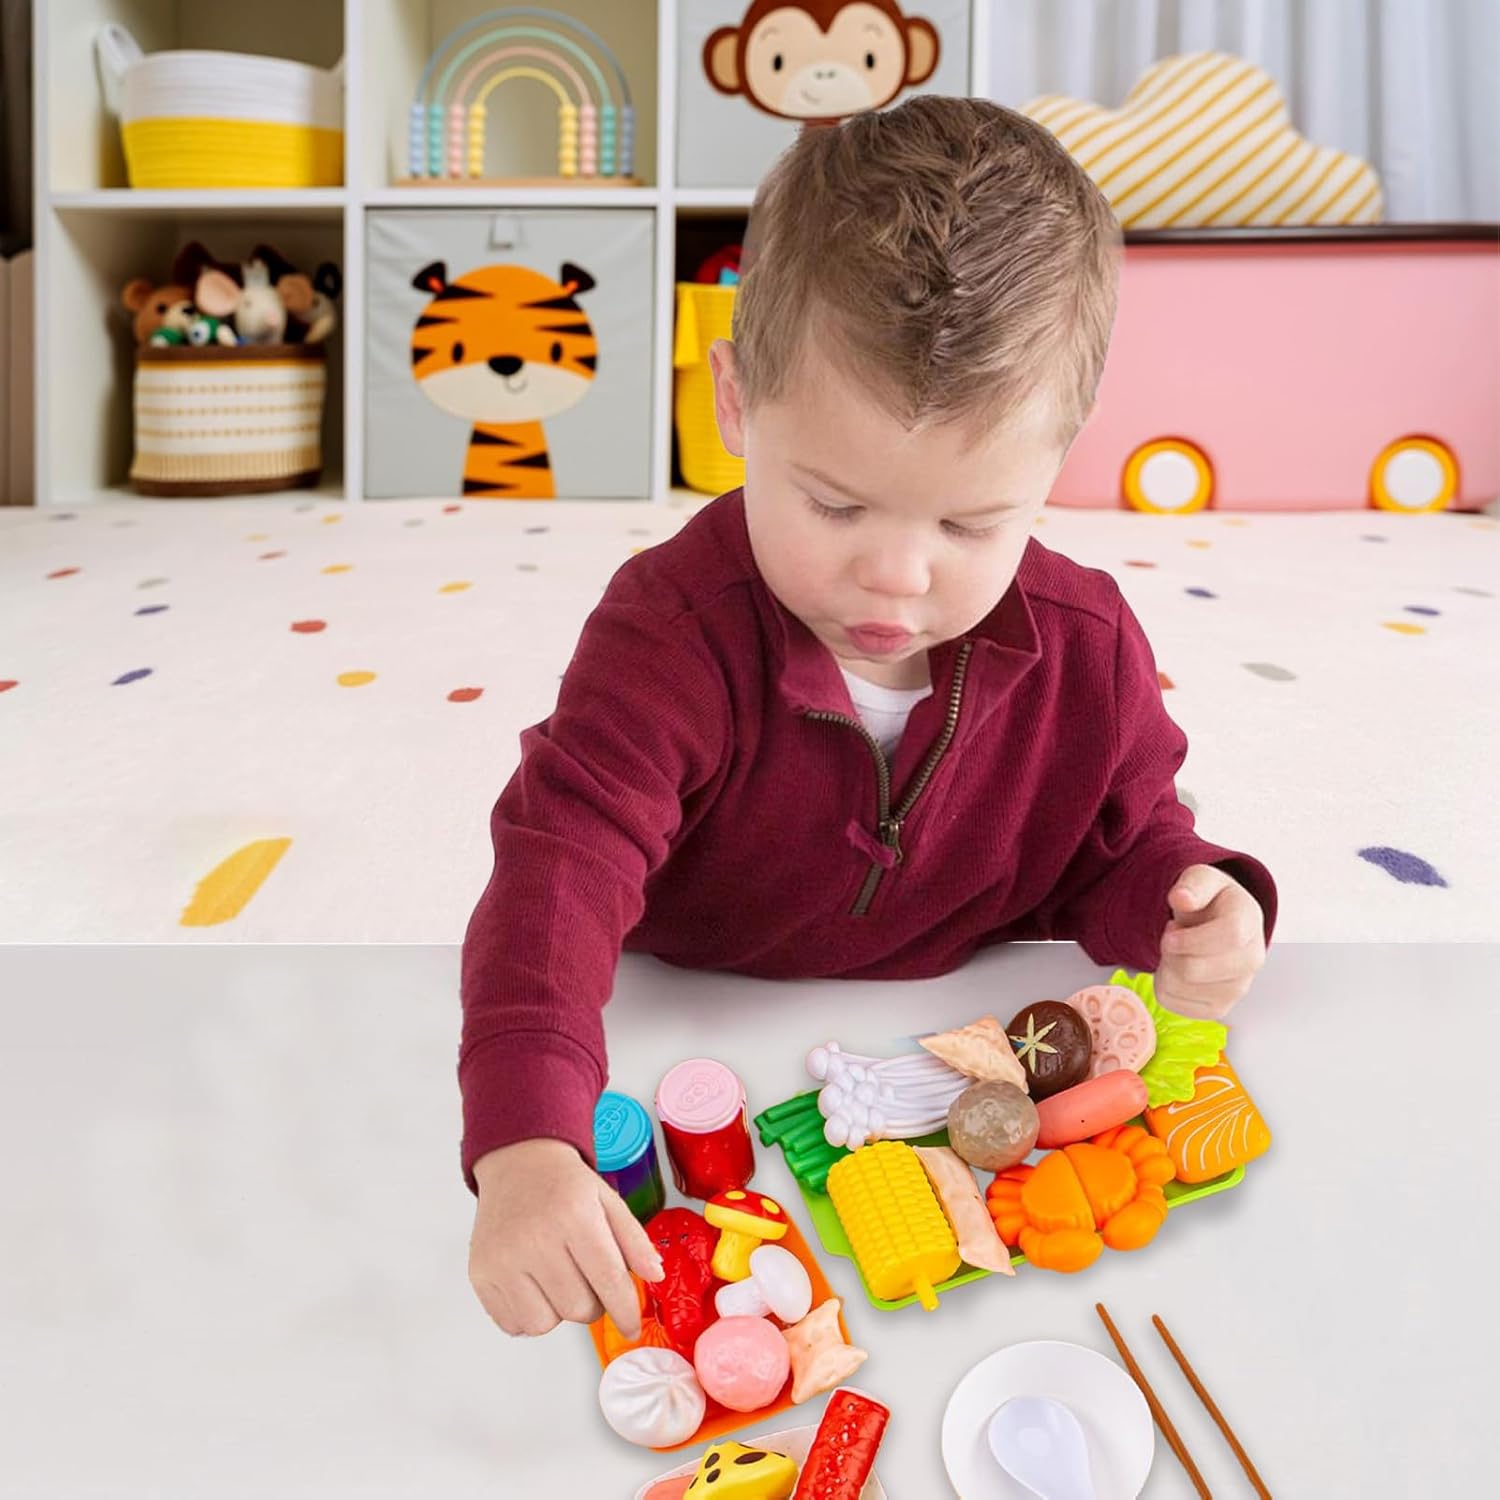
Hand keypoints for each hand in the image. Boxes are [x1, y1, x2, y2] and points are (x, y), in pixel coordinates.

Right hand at [469, 1138, 663, 1338]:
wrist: (517, 1162)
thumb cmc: (564, 1185)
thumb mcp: (608, 1200)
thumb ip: (634, 1240)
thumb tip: (655, 1274)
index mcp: (575, 1216)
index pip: (608, 1280)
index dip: (626, 1311)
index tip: (631, 1327)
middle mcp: (536, 1238)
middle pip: (579, 1308)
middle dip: (593, 1302)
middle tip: (586, 1278)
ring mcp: (503, 1258)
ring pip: (545, 1324)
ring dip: (559, 1311)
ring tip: (557, 1278)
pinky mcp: (481, 1274)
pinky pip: (513, 1324)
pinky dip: (529, 1314)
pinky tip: (533, 1284)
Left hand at [1154, 864, 1265, 1018]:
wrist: (1221, 923)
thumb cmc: (1211, 901)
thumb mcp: (1201, 879)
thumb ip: (1192, 885)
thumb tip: (1181, 898)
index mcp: (1249, 923)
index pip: (1228, 937)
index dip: (1190, 938)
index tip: (1169, 930)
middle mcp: (1251, 960)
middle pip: (1196, 970)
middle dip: (1170, 952)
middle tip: (1172, 937)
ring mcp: (1238, 988)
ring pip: (1182, 989)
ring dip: (1165, 968)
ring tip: (1178, 951)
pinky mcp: (1220, 1008)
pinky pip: (1176, 1006)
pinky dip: (1165, 987)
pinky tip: (1177, 970)